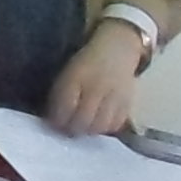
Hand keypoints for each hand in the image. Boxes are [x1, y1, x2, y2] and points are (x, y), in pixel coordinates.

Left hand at [43, 19, 145, 137]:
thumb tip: (53, 122)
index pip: (65, 107)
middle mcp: (97, 87)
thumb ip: (59, 96)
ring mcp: (114, 95)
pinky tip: (99, 123)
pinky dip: (106, 129)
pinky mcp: (128, 102)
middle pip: (83, 120)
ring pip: (100, 126)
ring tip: (84, 127)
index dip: (57, 120)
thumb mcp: (67, 73)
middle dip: (72, 129)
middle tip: (68, 130)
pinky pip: (116, 124)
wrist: (116, 50)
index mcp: (77, 77)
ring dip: (89, 131)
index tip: (54, 124)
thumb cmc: (86, 64)